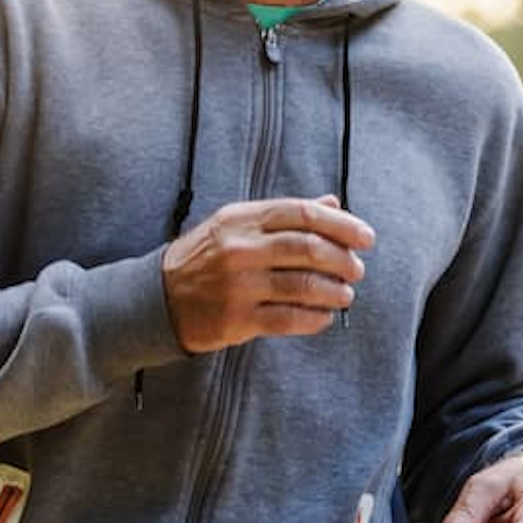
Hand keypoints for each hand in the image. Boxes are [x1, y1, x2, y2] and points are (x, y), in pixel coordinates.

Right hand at [161, 195, 373, 353]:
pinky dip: (315, 319)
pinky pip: (289, 319)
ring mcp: (237, 285)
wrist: (155, 297)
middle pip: (309, 249)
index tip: (367, 237)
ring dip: (335, 292)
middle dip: (343, 260)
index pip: (304, 214)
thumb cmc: (206, 257)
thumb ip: (285, 215)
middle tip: (357, 269)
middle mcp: (240, 248)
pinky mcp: (236, 319)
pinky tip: (325, 317)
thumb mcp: (238, 225)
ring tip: (345, 295)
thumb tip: (333, 202)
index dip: (343, 224)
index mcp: (243, 219)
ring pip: (304, 286)